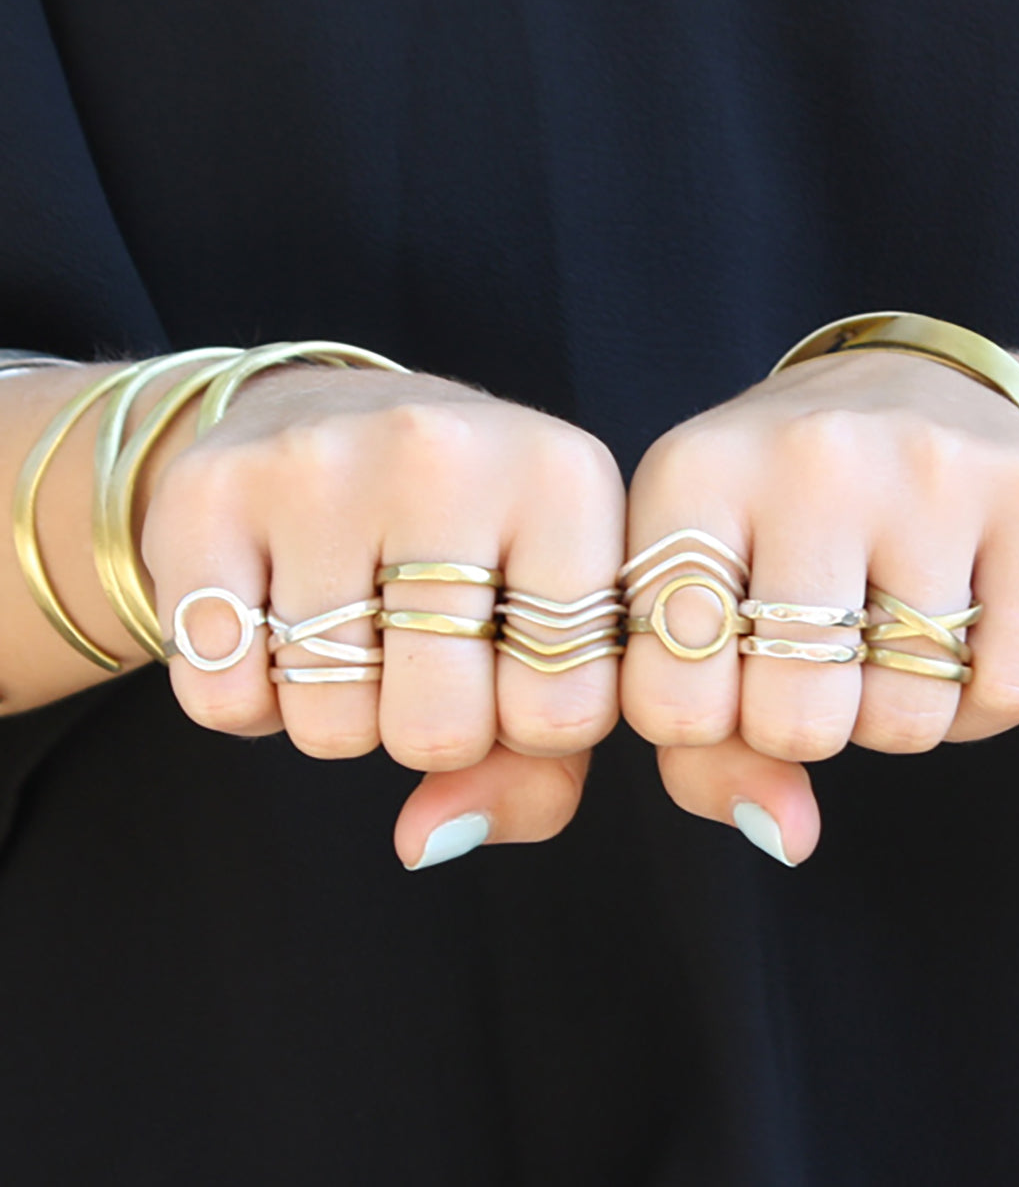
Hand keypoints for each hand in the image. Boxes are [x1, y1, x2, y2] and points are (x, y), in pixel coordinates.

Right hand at [141, 364, 624, 867]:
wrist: (316, 420)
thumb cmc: (462, 546)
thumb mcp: (541, 631)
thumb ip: (540, 766)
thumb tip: (429, 841)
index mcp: (566, 478)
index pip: (566, 712)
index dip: (531, 726)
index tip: (511, 665)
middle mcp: (447, 453)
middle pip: (441, 730)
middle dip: (430, 727)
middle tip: (419, 651)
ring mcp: (321, 466)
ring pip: (329, 724)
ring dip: (339, 713)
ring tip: (350, 623)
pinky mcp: (209, 494)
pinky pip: (224, 700)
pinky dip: (249, 699)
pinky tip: (273, 618)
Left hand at [621, 349, 1018, 863]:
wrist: (915, 402)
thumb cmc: (774, 528)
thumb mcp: (698, 601)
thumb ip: (696, 744)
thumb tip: (782, 835)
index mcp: (690, 474)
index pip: (669, 697)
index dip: (696, 720)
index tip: (717, 672)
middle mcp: (808, 455)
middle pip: (795, 720)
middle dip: (798, 724)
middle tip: (808, 658)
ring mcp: (929, 468)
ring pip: (906, 717)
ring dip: (887, 713)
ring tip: (876, 634)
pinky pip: (1009, 696)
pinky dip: (974, 704)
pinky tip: (953, 632)